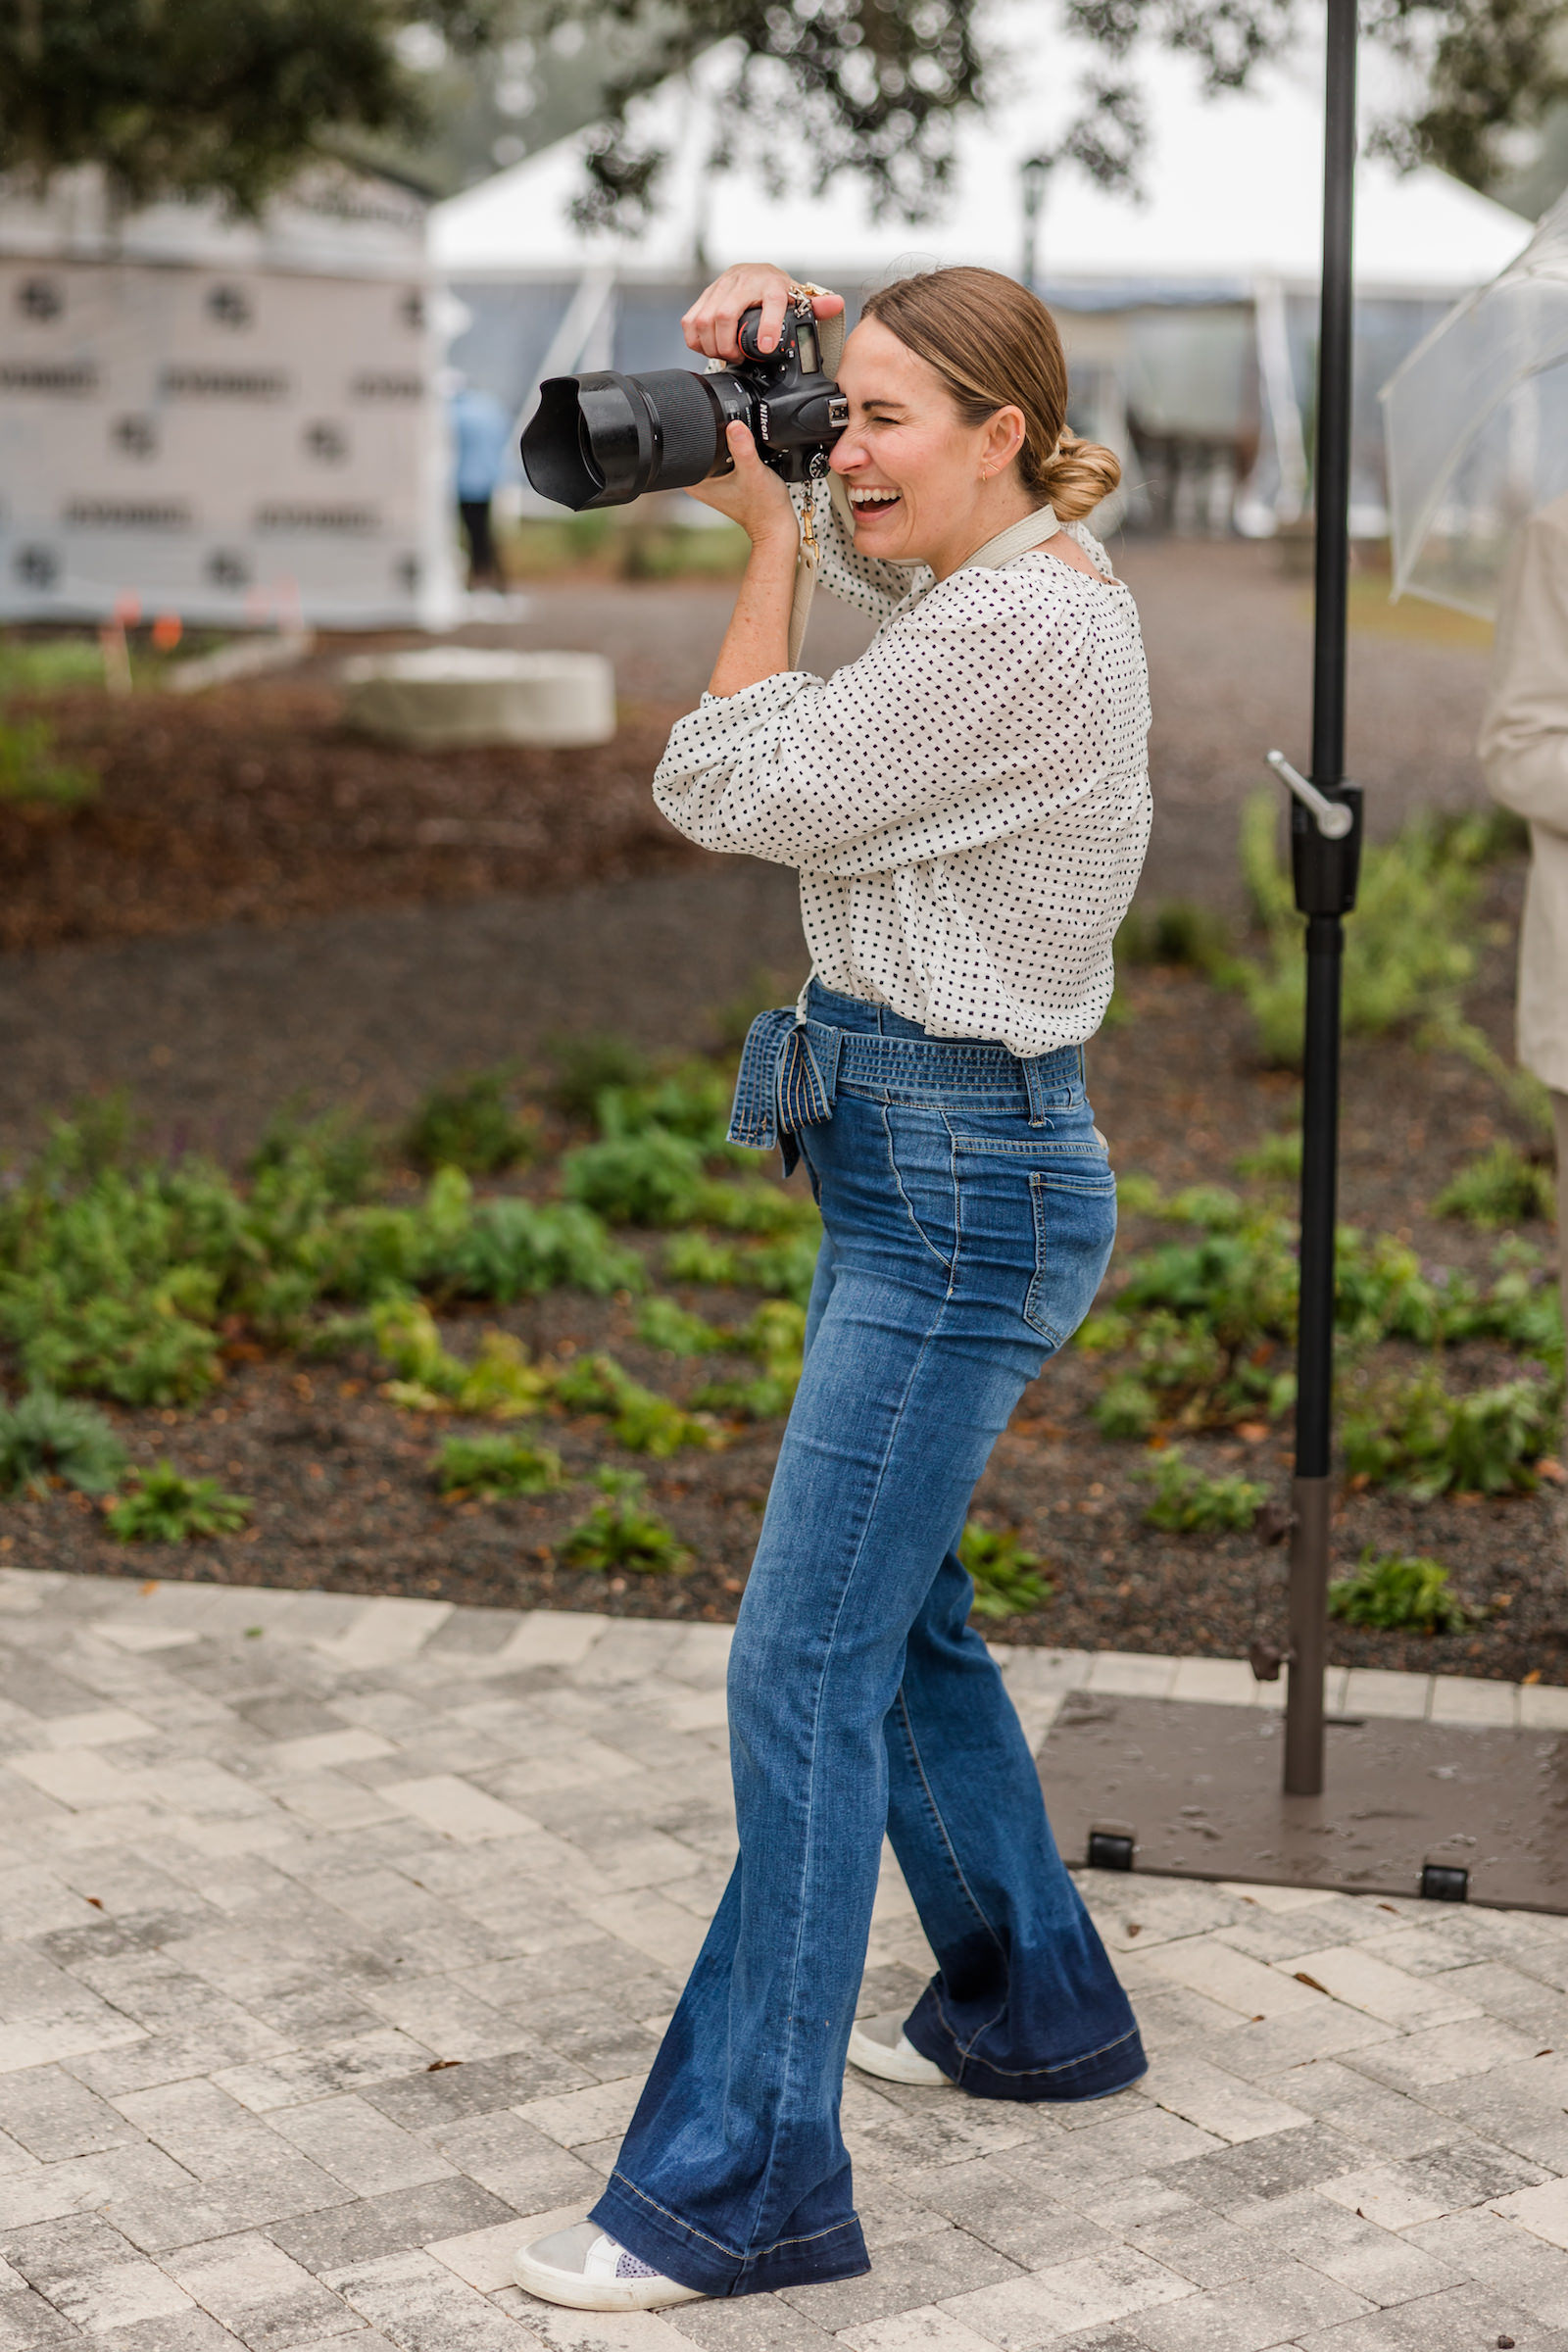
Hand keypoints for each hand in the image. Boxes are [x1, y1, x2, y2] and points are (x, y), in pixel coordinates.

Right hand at [682, 264, 843, 360]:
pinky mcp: (706, 293)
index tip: (766, 348)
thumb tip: (836, 303)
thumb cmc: (779, 292)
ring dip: (711, 345)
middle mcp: (743, 280)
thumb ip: (817, 306)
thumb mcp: (799, 299)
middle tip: (738, 359)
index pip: (769, 301)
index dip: (766, 326)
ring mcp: (721, 285)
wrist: (759, 274)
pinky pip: (690, 320)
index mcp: (771, 283)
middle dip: (728, 345)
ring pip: (703, 319)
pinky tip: (708, 347)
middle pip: (724, 315)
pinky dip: (696, 339)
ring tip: (725, 355)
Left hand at [685, 422, 796, 545]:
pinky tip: (747, 460)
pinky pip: (725, 458)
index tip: (733, 443)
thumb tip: (735, 425)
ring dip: (731, 446)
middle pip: (705, 442)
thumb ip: (743, 448)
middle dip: (724, 439)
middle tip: (743, 455)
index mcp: (694, 479)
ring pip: (717, 449)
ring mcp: (710, 481)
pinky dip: (736, 454)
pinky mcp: (722, 480)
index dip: (712, 431)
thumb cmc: (764, 507)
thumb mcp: (753, 472)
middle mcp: (697, 479)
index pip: (693, 442)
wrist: (776, 524)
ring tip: (746, 460)